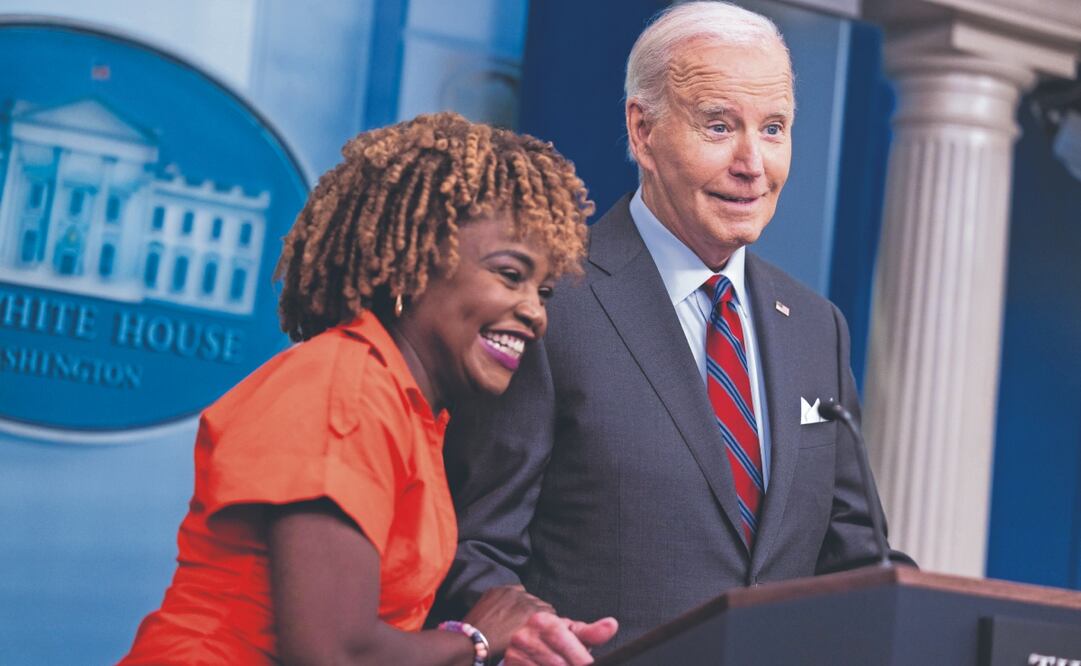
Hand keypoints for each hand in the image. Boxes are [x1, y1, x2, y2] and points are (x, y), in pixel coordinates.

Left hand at [463, 585, 554, 655]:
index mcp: (532, 612)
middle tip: (532, 621)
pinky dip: (513, 595)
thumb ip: (536, 629)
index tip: (546, 624)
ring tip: (520, 612)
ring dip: (526, 601)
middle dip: (538, 611)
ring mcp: (508, 591)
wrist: (472, 640)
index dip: (548, 619)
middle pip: (539, 601)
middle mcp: (523, 597)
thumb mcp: (523, 639)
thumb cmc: (499, 646)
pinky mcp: (496, 589)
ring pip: (526, 593)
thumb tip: (545, 625)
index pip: (550, 610)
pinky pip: (512, 588)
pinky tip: (508, 605)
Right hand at [504, 611, 618, 665]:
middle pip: (557, 663)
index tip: (590, 664)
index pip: (564, 642)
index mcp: (542, 621)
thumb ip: (592, 632)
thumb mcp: (573, 632)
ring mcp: (514, 655)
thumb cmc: (555, 639)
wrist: (527, 645)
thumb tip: (612, 624)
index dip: (580, 658)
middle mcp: (524, 636)